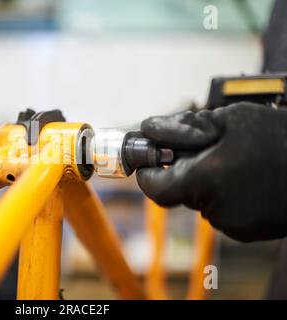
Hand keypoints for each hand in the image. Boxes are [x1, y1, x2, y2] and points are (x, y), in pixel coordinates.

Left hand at [137, 102, 286, 241]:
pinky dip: (225, 195)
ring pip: (201, 200)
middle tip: (206, 149)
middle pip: (180, 191)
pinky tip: (247, 179)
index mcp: (205, 180)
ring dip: (208, 181)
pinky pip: (222, 211)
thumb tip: (149, 131)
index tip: (150, 160)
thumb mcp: (229, 119)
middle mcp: (215, 208)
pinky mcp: (247, 231)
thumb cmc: (281, 138)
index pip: (155, 189)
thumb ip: (181, 128)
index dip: (149, 173)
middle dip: (185, 169)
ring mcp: (232, 224)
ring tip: (237, 162)